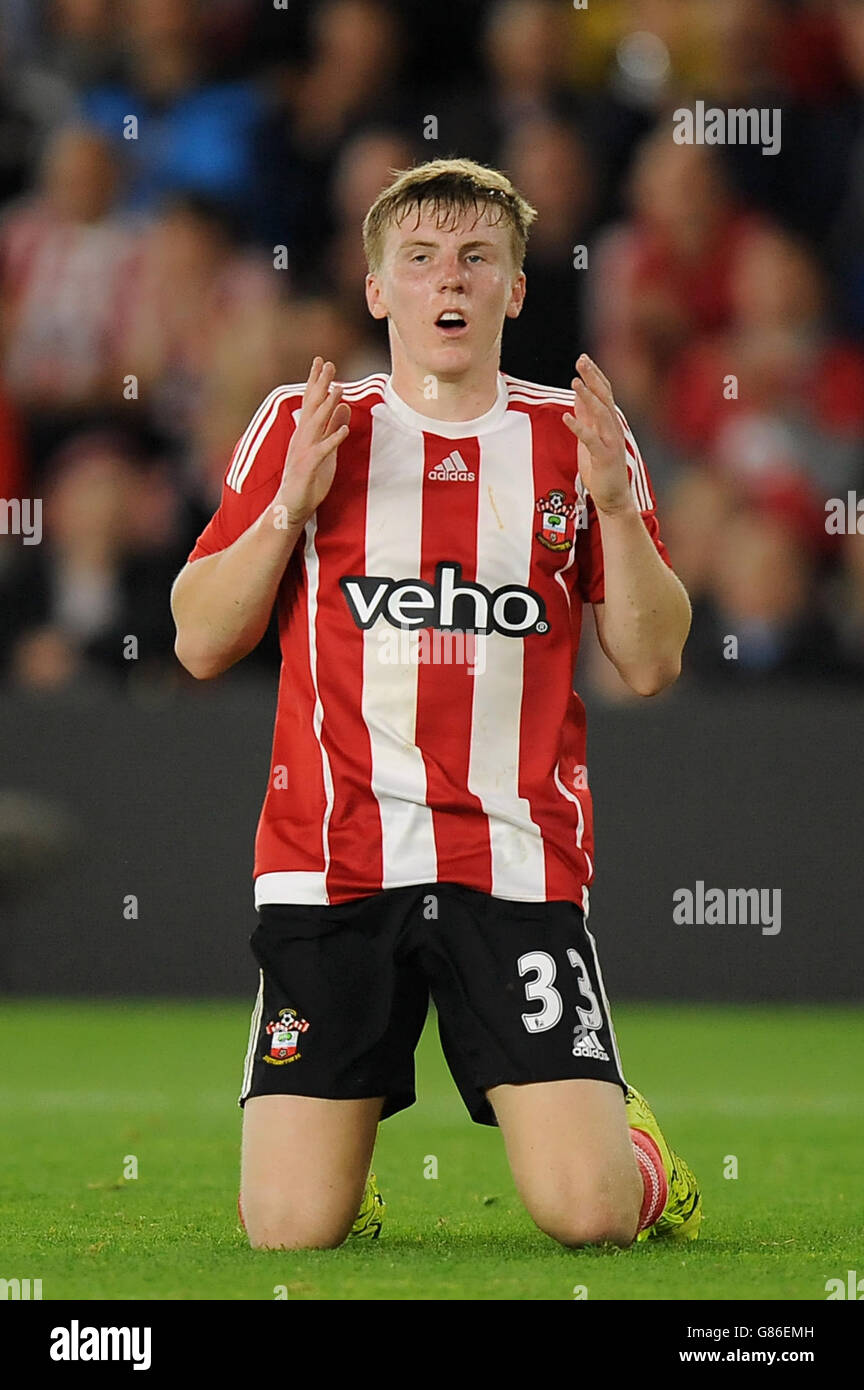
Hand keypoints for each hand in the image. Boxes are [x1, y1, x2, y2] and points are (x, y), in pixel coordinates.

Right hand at [275, 357, 350, 525]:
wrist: (291, 507)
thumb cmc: (308, 479)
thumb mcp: (325, 449)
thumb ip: (332, 427)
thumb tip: (343, 406)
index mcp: (305, 433)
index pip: (311, 402)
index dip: (316, 382)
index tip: (322, 362)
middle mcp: (302, 438)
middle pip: (311, 407)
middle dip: (320, 385)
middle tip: (328, 364)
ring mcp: (303, 452)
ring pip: (316, 424)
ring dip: (327, 406)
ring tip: (338, 389)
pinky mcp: (307, 467)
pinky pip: (322, 451)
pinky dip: (333, 440)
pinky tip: (345, 430)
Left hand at [562, 354, 633, 515]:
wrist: (613, 497)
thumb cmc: (600, 468)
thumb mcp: (590, 436)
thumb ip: (586, 416)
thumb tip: (578, 393)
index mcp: (610, 422)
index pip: (604, 392)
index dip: (594, 375)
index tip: (583, 358)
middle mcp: (613, 428)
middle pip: (604, 397)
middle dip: (593, 377)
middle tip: (581, 360)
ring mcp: (611, 442)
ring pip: (600, 414)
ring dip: (588, 397)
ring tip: (575, 382)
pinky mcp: (605, 457)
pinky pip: (590, 439)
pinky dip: (578, 427)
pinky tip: (567, 417)